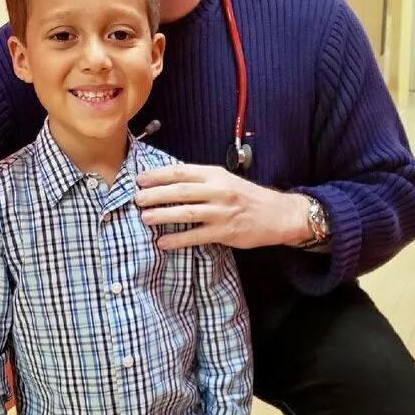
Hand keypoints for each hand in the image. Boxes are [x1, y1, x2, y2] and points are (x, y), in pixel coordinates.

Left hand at [135, 163, 310, 249]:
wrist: (277, 214)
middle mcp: (218, 191)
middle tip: (137, 198)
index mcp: (216, 174)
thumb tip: (169, 181)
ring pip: (186, 212)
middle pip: (181, 191)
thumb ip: (201, 179)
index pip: (182, 171)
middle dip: (156, 194)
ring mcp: (222, 212)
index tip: (140, 178)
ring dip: (162, 215)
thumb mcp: (225, 180)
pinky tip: (162, 242)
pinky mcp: (225, 232)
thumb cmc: (247, 196)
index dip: (159, 174)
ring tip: (144, 217)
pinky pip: (196, 236)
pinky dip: (178, 239)